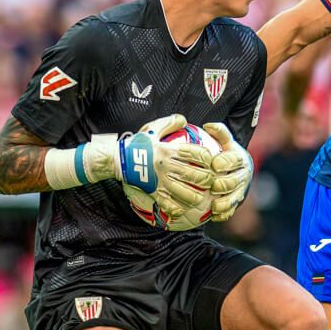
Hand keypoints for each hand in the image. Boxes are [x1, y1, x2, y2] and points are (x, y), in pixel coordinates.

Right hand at [85, 114, 214, 215]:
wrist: (118, 160)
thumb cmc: (137, 144)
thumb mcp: (152, 129)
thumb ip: (169, 123)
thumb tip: (184, 119)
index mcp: (167, 150)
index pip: (194, 153)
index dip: (207, 157)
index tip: (212, 160)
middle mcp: (166, 166)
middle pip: (193, 174)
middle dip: (206, 179)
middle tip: (211, 181)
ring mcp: (160, 180)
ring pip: (184, 191)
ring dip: (196, 196)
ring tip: (201, 197)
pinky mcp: (153, 192)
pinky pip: (167, 204)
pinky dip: (176, 208)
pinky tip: (182, 210)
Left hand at [201, 122, 253, 221]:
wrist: (237, 170)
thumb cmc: (226, 153)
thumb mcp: (225, 142)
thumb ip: (219, 132)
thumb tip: (208, 125)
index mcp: (239, 158)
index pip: (233, 160)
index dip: (225, 162)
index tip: (214, 165)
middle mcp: (242, 175)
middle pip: (234, 181)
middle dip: (223, 184)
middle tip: (212, 186)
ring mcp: (240, 190)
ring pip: (234, 198)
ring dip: (224, 202)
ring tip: (214, 205)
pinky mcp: (236, 202)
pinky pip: (231, 210)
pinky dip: (223, 214)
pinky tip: (214, 216)